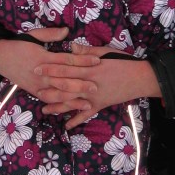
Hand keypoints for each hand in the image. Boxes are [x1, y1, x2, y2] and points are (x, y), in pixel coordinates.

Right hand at [0, 29, 99, 109]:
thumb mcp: (33, 35)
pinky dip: (60, 105)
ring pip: (58, 93)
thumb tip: (67, 31)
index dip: (83, 60)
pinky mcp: (34, 92)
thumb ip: (50, 34)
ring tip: (88, 102)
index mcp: (44, 58)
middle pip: (65, 80)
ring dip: (73, 99)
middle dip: (81, 84)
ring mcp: (37, 85)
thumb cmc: (19, 44)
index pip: (67, 60)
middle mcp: (41, 73)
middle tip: (96, 86)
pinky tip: (71, 109)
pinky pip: (49, 100)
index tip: (97, 60)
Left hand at [37, 43, 160, 129]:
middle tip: (34, 90)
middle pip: (65, 86)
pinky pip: (86, 115)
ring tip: (44, 110)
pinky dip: (77, 121)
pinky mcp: (100, 105)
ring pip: (72, 102)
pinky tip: (66, 126)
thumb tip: (71, 47)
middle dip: (49, 88)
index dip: (50, 68)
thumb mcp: (106, 52)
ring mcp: (94, 96)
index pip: (65, 68)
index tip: (37, 67)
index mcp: (89, 68)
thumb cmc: (123, 62)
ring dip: (58, 106)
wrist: (140, 77)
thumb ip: (87, 52)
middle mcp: (89, 83)